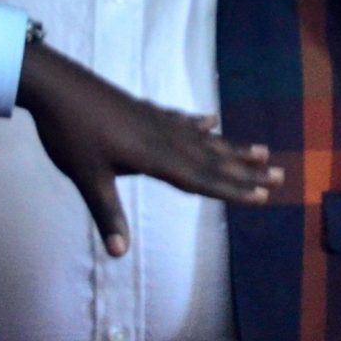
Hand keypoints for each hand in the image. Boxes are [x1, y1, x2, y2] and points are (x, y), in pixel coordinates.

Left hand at [17, 39, 283, 255]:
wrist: (58, 87)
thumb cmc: (71, 135)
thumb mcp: (87, 178)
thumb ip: (108, 214)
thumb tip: (118, 253)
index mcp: (156, 158)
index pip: (202, 180)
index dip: (233, 190)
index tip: (264, 197)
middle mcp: (167, 139)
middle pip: (214, 159)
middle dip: (247, 171)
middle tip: (282, 176)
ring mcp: (159, 122)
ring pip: (205, 139)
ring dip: (234, 148)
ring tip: (263, 150)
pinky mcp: (146, 110)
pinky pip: (182, 120)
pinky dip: (199, 123)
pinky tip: (212, 121)